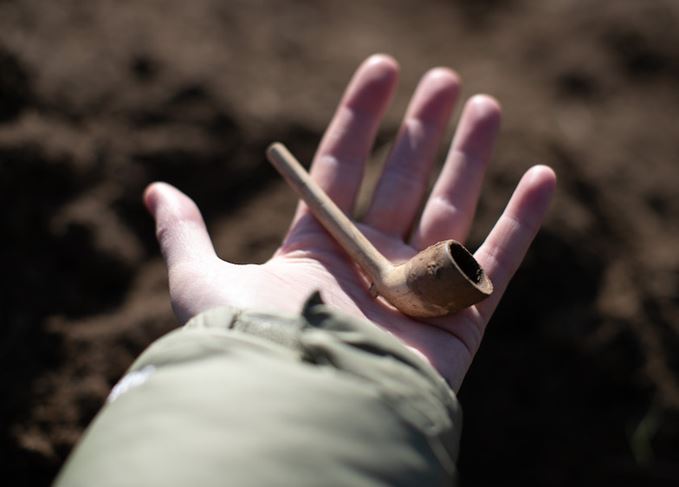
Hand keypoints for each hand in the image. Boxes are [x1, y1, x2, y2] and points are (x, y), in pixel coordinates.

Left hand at [143, 55, 555, 390]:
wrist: (302, 412)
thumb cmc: (251, 350)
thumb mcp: (201, 282)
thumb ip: (184, 236)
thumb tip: (154, 191)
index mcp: (317, 248)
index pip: (343, 162)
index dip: (361, 114)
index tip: (384, 66)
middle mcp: (369, 262)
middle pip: (403, 178)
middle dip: (423, 127)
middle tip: (445, 78)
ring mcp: (415, 288)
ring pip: (453, 208)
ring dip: (472, 156)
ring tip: (486, 104)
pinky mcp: (460, 319)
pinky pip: (499, 263)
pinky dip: (523, 222)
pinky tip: (542, 175)